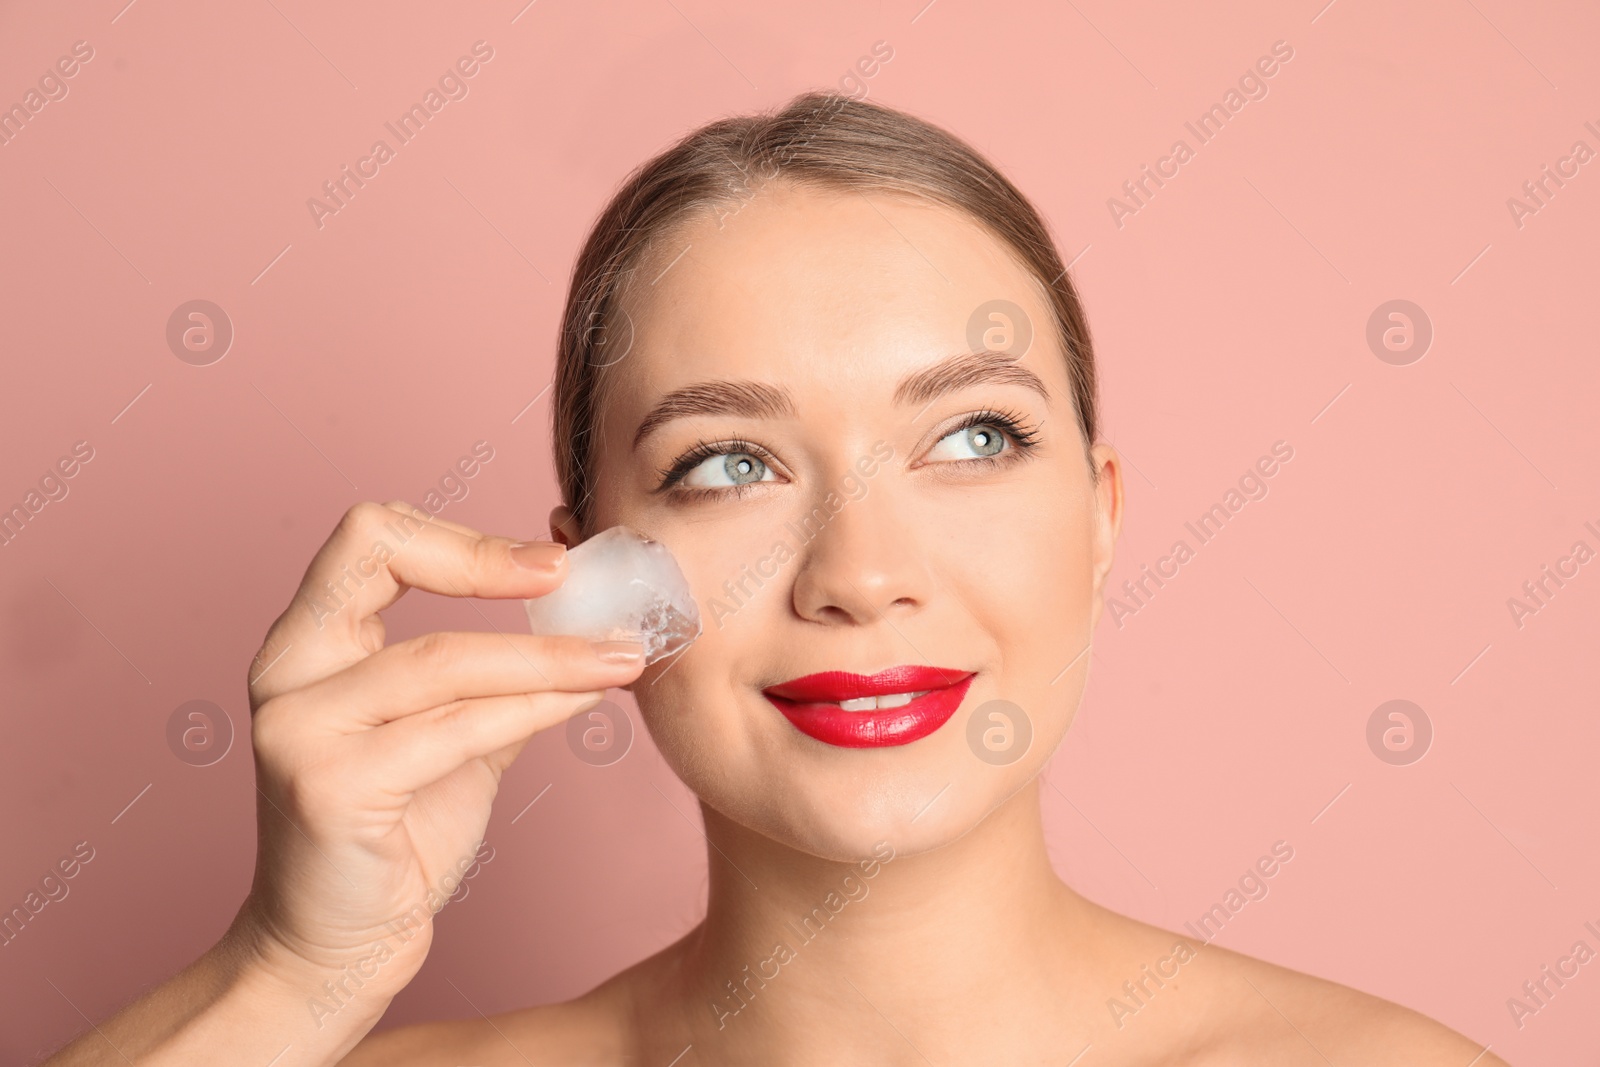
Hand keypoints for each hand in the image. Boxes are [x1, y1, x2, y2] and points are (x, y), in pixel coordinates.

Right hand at [233, 501, 643, 1001]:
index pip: (369, 537)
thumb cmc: (392, 840)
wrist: (335, 951)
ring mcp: (298, 727)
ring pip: (442, 658)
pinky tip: (585, 703)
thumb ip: (492, 679)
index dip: (461, 537)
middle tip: (570, 577)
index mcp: (308, 644)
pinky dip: (536, 707)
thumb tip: (585, 623)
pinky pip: (456, 728)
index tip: (547, 563)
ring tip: (620, 656)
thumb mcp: (448, 736)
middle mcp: (287, 671)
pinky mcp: (327, 787)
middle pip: (376, 554)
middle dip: (484, 558)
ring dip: (547, 654)